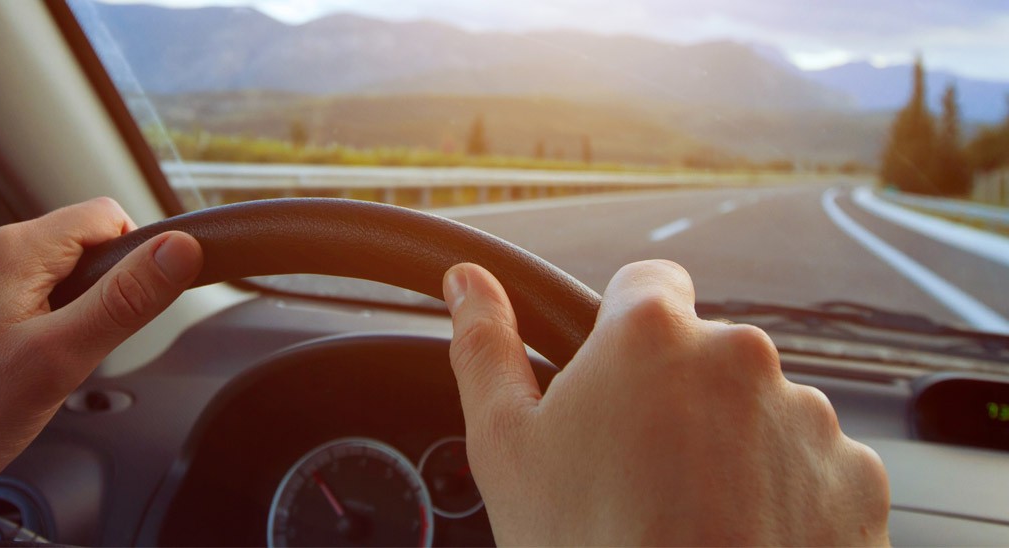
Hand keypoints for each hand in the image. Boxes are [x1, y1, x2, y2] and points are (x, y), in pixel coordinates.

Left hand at [0, 197, 202, 545]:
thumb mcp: (59, 362)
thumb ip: (125, 301)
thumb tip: (179, 250)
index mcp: (9, 252)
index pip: (104, 217)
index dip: (133, 258)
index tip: (128, 309)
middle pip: (63, 253)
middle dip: (82, 303)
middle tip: (63, 364)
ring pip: (21, 284)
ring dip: (38, 322)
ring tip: (14, 381)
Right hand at [443, 260, 889, 544]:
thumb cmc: (587, 545)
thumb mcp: (505, 446)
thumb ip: (485, 346)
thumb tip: (467, 284)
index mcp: (651, 334)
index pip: (646, 284)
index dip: (623, 332)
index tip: (614, 383)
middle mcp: (740, 355)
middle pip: (704, 353)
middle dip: (676, 397)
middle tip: (637, 472)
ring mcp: (807, 415)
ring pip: (759, 409)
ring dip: (731, 445)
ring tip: (690, 516)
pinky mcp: (855, 475)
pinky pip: (812, 464)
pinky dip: (783, 493)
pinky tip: (739, 535)